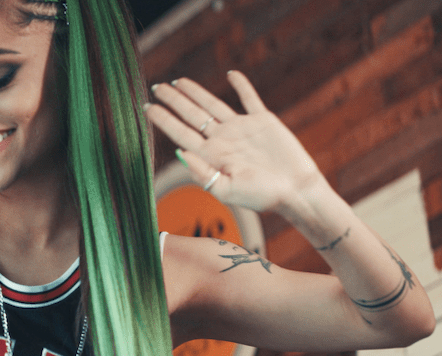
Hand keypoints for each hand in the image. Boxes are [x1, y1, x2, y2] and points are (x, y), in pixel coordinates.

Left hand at [146, 71, 327, 212]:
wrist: (295, 192)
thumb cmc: (261, 196)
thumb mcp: (226, 190)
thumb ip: (202, 173)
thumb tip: (178, 151)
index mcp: (210, 155)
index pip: (180, 132)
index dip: (163, 119)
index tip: (146, 107)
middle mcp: (222, 140)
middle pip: (191, 115)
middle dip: (173, 101)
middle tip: (156, 87)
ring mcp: (241, 129)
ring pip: (212, 104)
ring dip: (195, 92)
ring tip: (177, 81)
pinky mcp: (262, 121)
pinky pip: (249, 98)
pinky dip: (241, 85)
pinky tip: (230, 74)